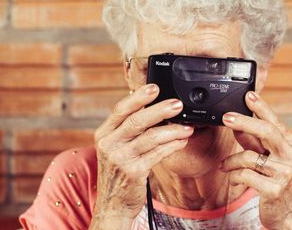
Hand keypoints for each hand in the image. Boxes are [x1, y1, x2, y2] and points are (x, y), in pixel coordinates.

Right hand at [89, 84, 193, 228]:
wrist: (113, 205)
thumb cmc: (119, 173)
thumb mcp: (116, 148)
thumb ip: (129, 130)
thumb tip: (155, 109)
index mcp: (104, 134)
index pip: (120, 110)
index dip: (138, 97)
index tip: (154, 87)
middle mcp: (109, 144)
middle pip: (137, 121)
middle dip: (160, 110)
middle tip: (178, 104)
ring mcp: (120, 159)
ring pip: (151, 137)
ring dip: (173, 130)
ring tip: (187, 126)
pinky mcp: (134, 172)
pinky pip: (158, 154)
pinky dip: (173, 145)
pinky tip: (181, 141)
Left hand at [220, 91, 291, 229]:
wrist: (291, 216)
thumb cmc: (278, 184)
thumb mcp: (269, 160)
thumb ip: (255, 143)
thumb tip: (238, 125)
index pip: (275, 122)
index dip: (261, 107)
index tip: (248, 95)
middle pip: (267, 131)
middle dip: (244, 122)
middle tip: (226, 117)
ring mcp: (285, 173)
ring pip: (249, 156)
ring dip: (231, 161)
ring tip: (225, 165)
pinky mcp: (274, 189)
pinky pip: (245, 175)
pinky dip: (234, 175)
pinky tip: (233, 177)